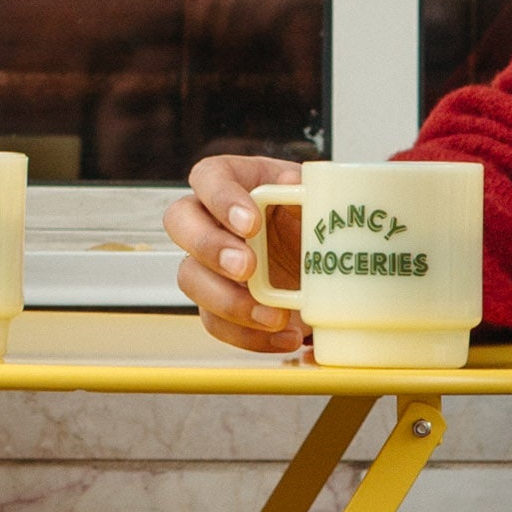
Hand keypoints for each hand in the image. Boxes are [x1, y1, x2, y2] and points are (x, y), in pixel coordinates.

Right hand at [170, 147, 309, 353]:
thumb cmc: (318, 223)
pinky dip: (249, 335)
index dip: (222, 199)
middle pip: (180, 223)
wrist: (332, 267)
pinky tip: (285, 335)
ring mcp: (209, 264)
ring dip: (228, 301)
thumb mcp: (321, 201)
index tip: (251, 223)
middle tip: (247, 268)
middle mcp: (211, 219)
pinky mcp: (217, 303)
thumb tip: (295, 183)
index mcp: (235, 182)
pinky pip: (216, 322)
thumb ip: (310, 190)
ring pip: (190, 278)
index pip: (208, 177)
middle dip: (210, 248)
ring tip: (274, 315)